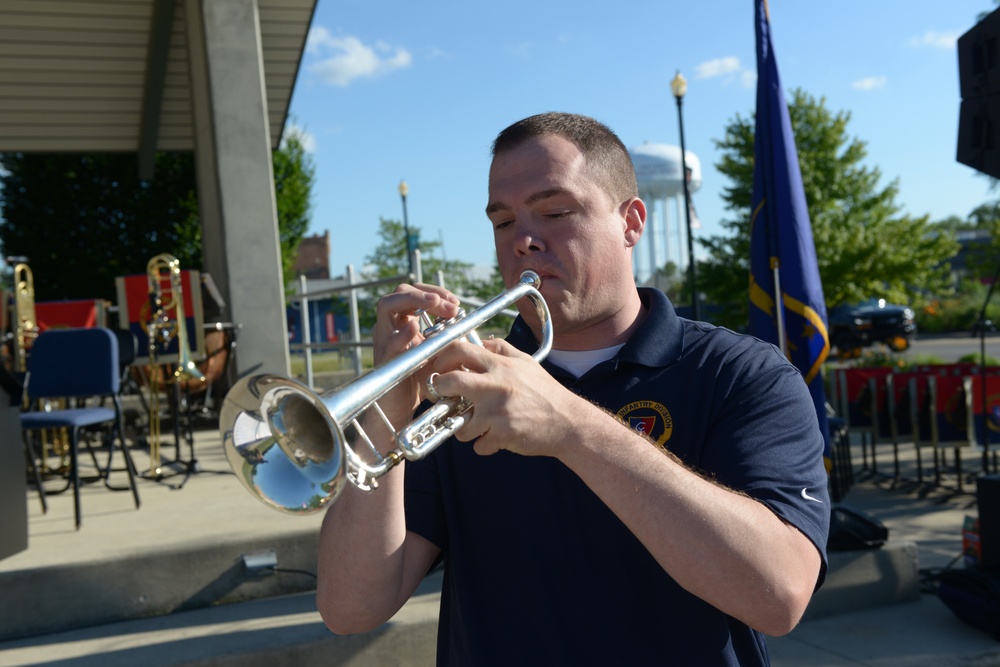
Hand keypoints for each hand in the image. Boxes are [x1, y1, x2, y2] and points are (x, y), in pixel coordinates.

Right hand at [371, 282, 460, 424]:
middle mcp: (391, 327)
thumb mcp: (438, 352)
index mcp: (403, 322)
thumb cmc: (419, 380)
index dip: (436, 293)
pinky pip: (389, 342)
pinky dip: (401, 333)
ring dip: (412, 300)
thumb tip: (468, 322)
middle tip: (451, 307)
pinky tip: (414, 327)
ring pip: (386, 306)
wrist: (402, 408)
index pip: (416, 293)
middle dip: (427, 294)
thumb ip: (448, 337)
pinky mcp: (384, 360)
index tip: (456, 303)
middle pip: (400, 292)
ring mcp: (384, 341)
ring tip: (434, 304)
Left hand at [427, 338, 581, 457]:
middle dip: (441, 391)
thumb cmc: (546, 392)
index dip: (442, 359)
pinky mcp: (502, 435)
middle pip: (449, 383)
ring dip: (465, 429)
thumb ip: (502, 349)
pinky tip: (498, 439)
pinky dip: (485, 445)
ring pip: (459, 424)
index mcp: (500, 366)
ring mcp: (497, 412)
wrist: (569, 422)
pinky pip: (478, 445)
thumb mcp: (526, 362)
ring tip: (480, 426)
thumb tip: (481, 342)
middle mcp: (495, 386)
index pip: (459, 350)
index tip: (440, 370)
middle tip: (447, 398)